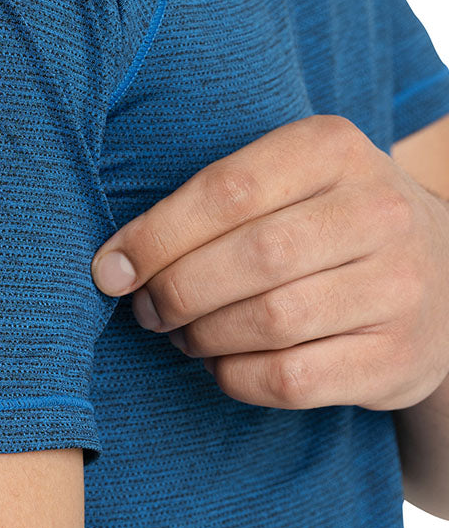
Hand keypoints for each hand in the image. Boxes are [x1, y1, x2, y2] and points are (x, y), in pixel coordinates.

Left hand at [91, 114, 448, 410]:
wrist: (438, 274)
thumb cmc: (319, 221)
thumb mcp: (280, 181)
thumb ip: (205, 204)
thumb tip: (114, 265)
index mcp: (333, 148)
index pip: (228, 189)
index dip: (155, 236)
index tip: (111, 269)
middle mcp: (379, 210)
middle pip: (251, 258)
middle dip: (176, 291)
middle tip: (146, 308)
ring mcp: (401, 286)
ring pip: (271, 321)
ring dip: (203, 336)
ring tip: (184, 333)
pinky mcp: (400, 357)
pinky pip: (292, 378)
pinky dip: (235, 376)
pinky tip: (222, 362)